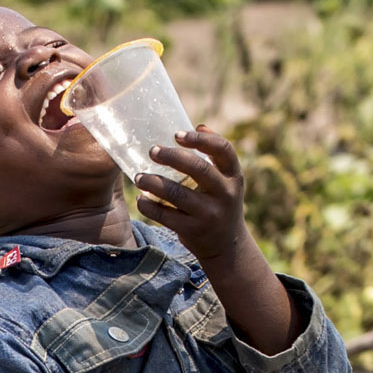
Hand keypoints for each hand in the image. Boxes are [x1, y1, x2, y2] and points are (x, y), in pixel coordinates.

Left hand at [134, 126, 248, 267]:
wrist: (227, 246)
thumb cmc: (219, 203)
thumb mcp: (225, 181)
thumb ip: (212, 157)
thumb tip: (197, 126)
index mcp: (233, 176)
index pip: (223, 149)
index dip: (201, 139)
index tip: (178, 134)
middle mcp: (225, 194)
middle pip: (198, 169)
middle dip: (172, 157)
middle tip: (152, 151)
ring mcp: (209, 214)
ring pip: (177, 194)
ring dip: (154, 183)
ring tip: (139, 177)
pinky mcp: (194, 231)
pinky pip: (166, 216)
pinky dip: (150, 207)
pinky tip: (141, 199)